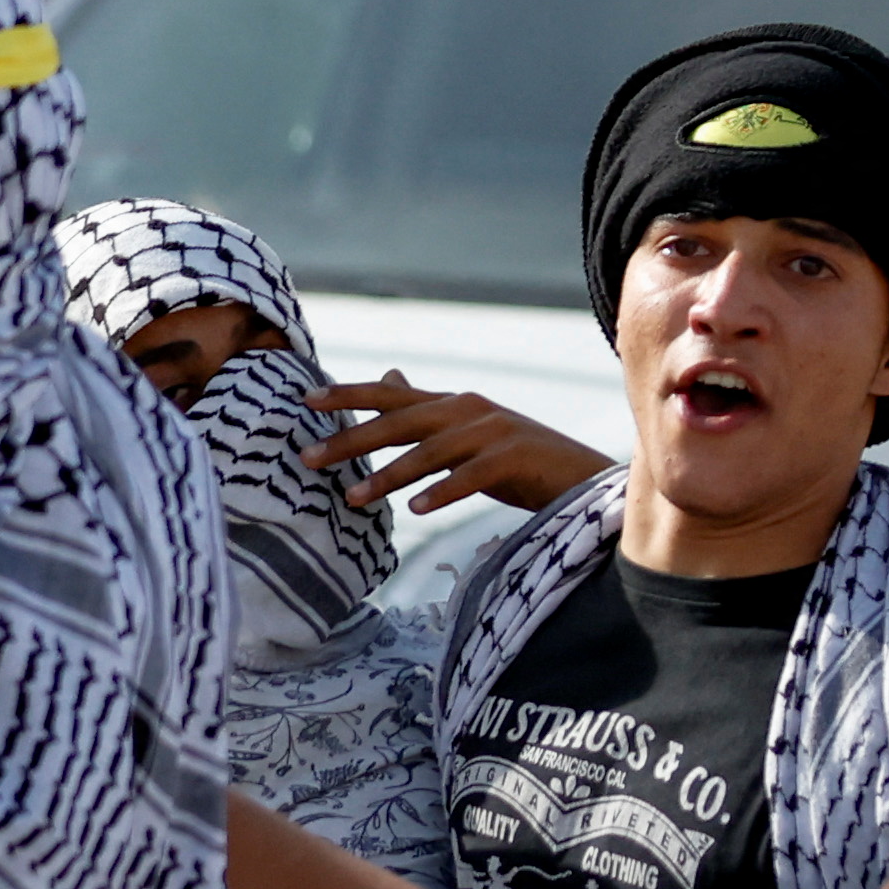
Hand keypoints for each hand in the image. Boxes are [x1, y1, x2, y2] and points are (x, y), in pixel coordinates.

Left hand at [306, 376, 610, 515]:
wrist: (582, 478)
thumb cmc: (519, 463)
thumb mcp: (469, 434)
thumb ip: (428, 413)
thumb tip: (390, 379)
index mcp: (454, 404)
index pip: (392, 394)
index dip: (349, 393)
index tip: (306, 400)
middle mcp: (469, 410)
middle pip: (400, 421)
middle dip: (351, 438)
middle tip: (308, 457)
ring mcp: (494, 432)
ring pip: (429, 451)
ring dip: (388, 475)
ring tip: (352, 497)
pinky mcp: (515, 458)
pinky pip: (471, 476)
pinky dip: (444, 491)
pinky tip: (417, 509)